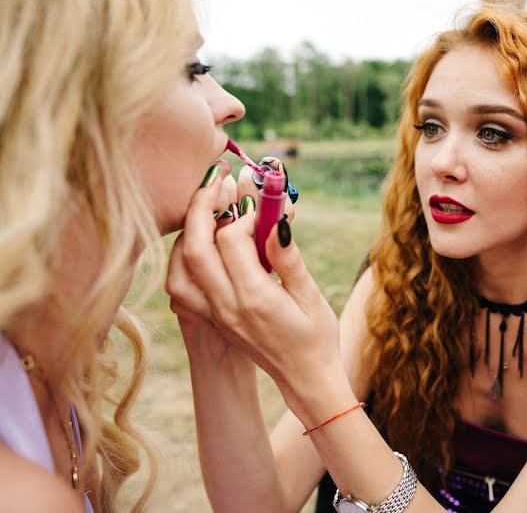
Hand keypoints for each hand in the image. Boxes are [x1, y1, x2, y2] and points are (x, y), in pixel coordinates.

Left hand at [169, 161, 297, 358]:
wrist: (305, 379)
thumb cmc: (316, 337)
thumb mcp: (311, 295)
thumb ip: (288, 258)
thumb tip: (275, 220)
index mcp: (254, 299)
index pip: (230, 241)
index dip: (243, 212)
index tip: (262, 201)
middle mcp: (226, 307)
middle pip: (195, 247)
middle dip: (204, 205)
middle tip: (221, 179)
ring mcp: (213, 315)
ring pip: (179, 266)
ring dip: (189, 231)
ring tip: (210, 207)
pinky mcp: (210, 319)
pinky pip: (181, 285)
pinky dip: (184, 257)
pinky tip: (203, 241)